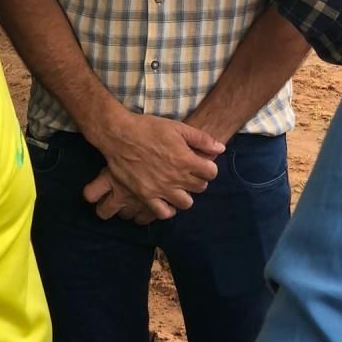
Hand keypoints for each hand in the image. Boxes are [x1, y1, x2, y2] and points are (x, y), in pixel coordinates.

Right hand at [83, 111, 224, 220]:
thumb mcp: (178, 127)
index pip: (211, 173)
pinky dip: (168, 209)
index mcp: (185, 160)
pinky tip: (167, 200)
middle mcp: (175, 177)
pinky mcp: (145, 196)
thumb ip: (201, 139)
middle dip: (199, 179)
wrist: (120, 135)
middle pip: (200, 187)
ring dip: (186, 195)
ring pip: (186, 203)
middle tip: (190, 173)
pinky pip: (163, 213)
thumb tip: (221, 148)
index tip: (202, 164)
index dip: (208, 167)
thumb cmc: (149, 128)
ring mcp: (160, 189)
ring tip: (179, 186)